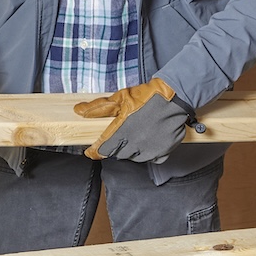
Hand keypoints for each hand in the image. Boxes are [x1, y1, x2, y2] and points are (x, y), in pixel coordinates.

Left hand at [74, 78, 197, 163]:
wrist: (176, 96)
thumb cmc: (148, 96)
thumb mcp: (120, 98)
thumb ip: (98, 108)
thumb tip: (79, 111)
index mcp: (122, 132)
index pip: (102, 150)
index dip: (95, 151)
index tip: (91, 151)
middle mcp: (135, 144)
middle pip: (118, 153)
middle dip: (115, 147)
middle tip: (118, 136)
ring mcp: (149, 150)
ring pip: (133, 157)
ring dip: (130, 150)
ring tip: (134, 136)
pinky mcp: (163, 152)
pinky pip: (151, 159)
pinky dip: (148, 153)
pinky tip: (148, 141)